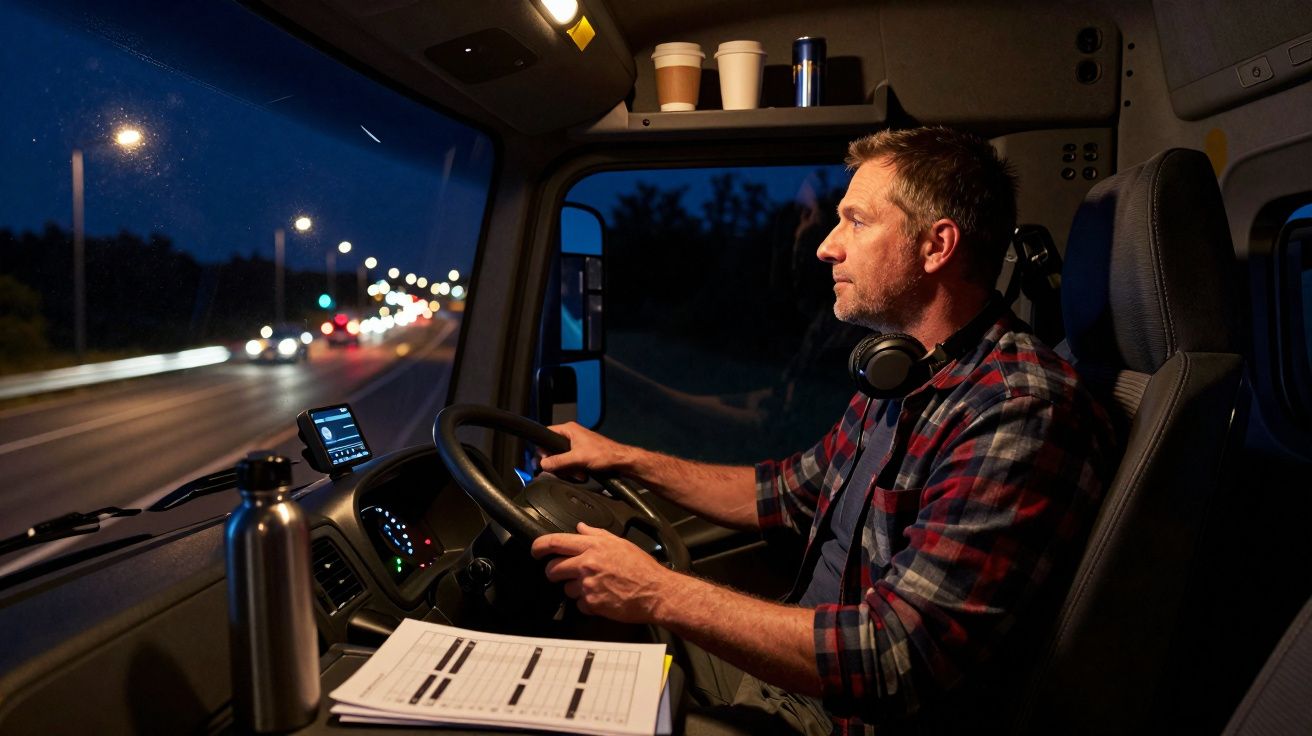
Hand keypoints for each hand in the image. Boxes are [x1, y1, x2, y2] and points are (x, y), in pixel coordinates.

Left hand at [530, 523, 676, 623]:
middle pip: (553, 569)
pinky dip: (587, 603)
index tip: (535, 551)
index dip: (539, 546)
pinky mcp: (591, 603)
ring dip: (575, 589)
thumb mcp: (620, 543)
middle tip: (563, 574)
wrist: (656, 592)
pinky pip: (578, 604)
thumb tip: (581, 527)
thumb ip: (596, 534)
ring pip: (565, 588)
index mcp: (593, 546)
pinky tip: (602, 597)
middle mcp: (586, 564)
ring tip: (595, 586)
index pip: (555, 542)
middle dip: (554, 573)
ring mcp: (587, 584)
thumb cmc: (642, 568)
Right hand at [539, 422, 633, 477]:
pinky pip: (570, 464)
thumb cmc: (604, 454)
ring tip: (578, 473)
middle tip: (565, 470)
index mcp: (569, 430)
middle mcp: (571, 436)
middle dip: (559, 464)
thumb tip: (543, 464)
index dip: (543, 449)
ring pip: (561, 459)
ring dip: (568, 470)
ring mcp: (576, 445)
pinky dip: (574, 471)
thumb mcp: (577, 458)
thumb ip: (558, 461)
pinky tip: (582, 474)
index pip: (546, 435)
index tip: (544, 460)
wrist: (620, 461)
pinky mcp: (580, 454)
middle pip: (552, 451)